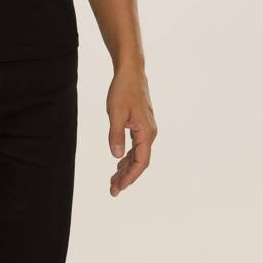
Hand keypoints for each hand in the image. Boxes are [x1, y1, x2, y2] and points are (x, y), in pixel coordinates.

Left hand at [106, 63, 156, 195]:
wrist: (131, 72)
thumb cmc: (123, 90)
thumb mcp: (115, 113)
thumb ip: (115, 135)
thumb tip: (116, 157)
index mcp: (146, 132)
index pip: (141, 162)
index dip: (130, 177)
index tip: (119, 188)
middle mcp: (149, 133)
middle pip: (139, 161)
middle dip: (127, 177)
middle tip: (113, 190)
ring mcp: (146, 128)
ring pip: (138, 154)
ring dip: (126, 168)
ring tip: (113, 180)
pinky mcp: (141, 124)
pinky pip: (136, 146)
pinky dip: (127, 156)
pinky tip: (119, 162)